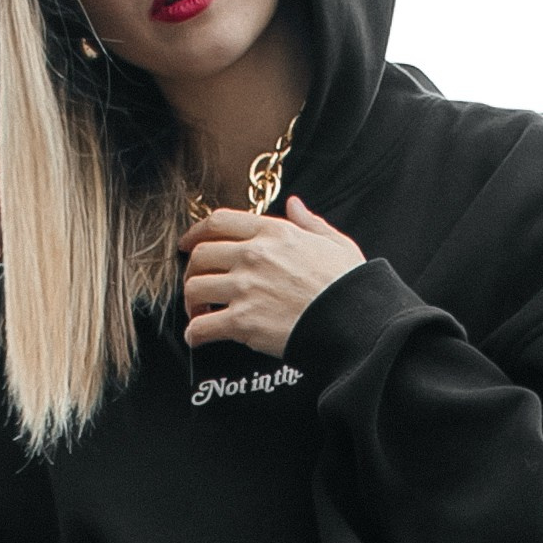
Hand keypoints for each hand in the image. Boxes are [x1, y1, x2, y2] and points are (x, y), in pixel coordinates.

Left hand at [180, 196, 362, 359]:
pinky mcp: (243, 322)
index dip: (195, 233)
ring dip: (191, 303)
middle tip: (197, 286)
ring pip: (194, 289)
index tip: (188, 244)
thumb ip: (310, 222)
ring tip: (200, 313)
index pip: (218, 222)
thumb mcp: (335, 242)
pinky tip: (198, 338)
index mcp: (273, 232)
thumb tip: (295, 204)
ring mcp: (245, 288)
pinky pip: (201, 327)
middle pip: (200, 256)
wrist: (354, 321)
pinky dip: (194, 334)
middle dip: (192, 272)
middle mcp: (253, 255)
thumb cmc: (348, 285)